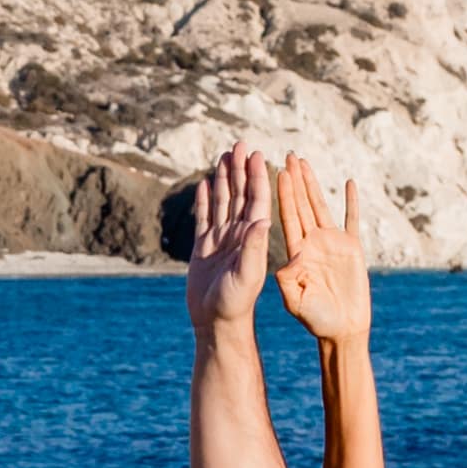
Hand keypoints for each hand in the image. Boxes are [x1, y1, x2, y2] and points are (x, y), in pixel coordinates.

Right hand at [186, 144, 273, 338]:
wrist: (216, 324)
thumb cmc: (235, 304)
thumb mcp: (248, 275)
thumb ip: (254, 248)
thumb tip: (262, 220)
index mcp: (252, 238)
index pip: (256, 200)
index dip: (257, 177)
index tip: (257, 154)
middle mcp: (239, 235)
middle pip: (240, 194)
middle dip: (240, 169)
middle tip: (240, 144)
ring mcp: (221, 240)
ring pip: (223, 202)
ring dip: (225, 178)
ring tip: (225, 155)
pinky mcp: (204, 248)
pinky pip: (205, 218)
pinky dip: (206, 200)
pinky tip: (207, 184)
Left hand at [273, 155, 372, 347]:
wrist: (341, 330)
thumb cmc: (316, 320)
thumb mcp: (296, 301)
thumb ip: (290, 282)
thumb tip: (285, 264)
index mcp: (296, 252)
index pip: (287, 216)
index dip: (282, 193)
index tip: (276, 171)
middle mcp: (311, 243)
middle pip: (301, 205)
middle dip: (295, 180)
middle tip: (288, 155)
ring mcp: (332, 243)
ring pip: (321, 206)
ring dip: (314, 184)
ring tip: (306, 162)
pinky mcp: (352, 248)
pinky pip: (351, 220)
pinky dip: (351, 202)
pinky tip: (348, 184)